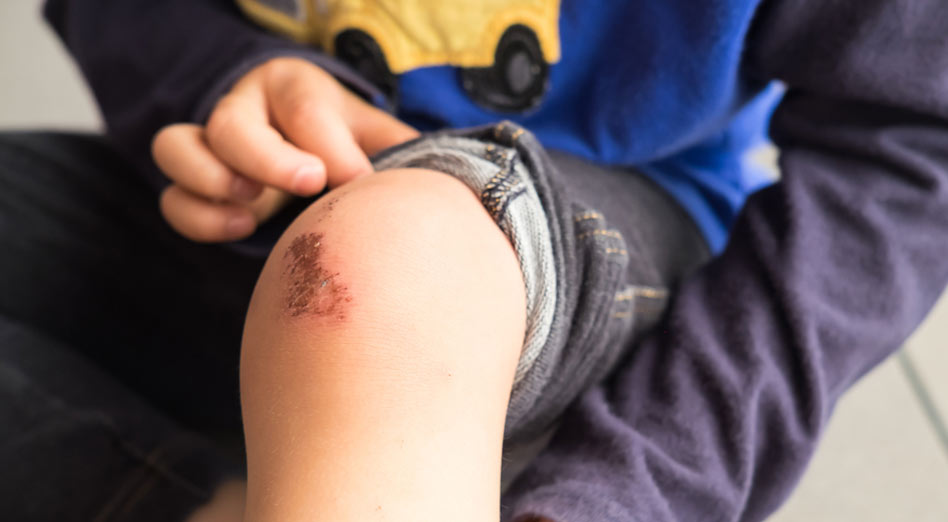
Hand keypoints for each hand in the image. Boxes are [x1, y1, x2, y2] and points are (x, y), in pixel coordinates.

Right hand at [152, 57, 418, 241]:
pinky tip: (241, 229)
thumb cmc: (346, 144)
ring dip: (214, 181)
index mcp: (293, 87)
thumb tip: (441, 180)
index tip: (358, 181)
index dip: (328, 145)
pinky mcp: (194, 186)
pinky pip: (173, 199)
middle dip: (269, 159)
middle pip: (231, 124)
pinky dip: (199, 217)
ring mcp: (209, 145)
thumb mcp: (375, 136)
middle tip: (310, 185)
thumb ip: (400, 151)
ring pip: (175, 148)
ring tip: (256, 209)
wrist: (306, 149)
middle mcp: (243, 107)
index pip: (301, 106)